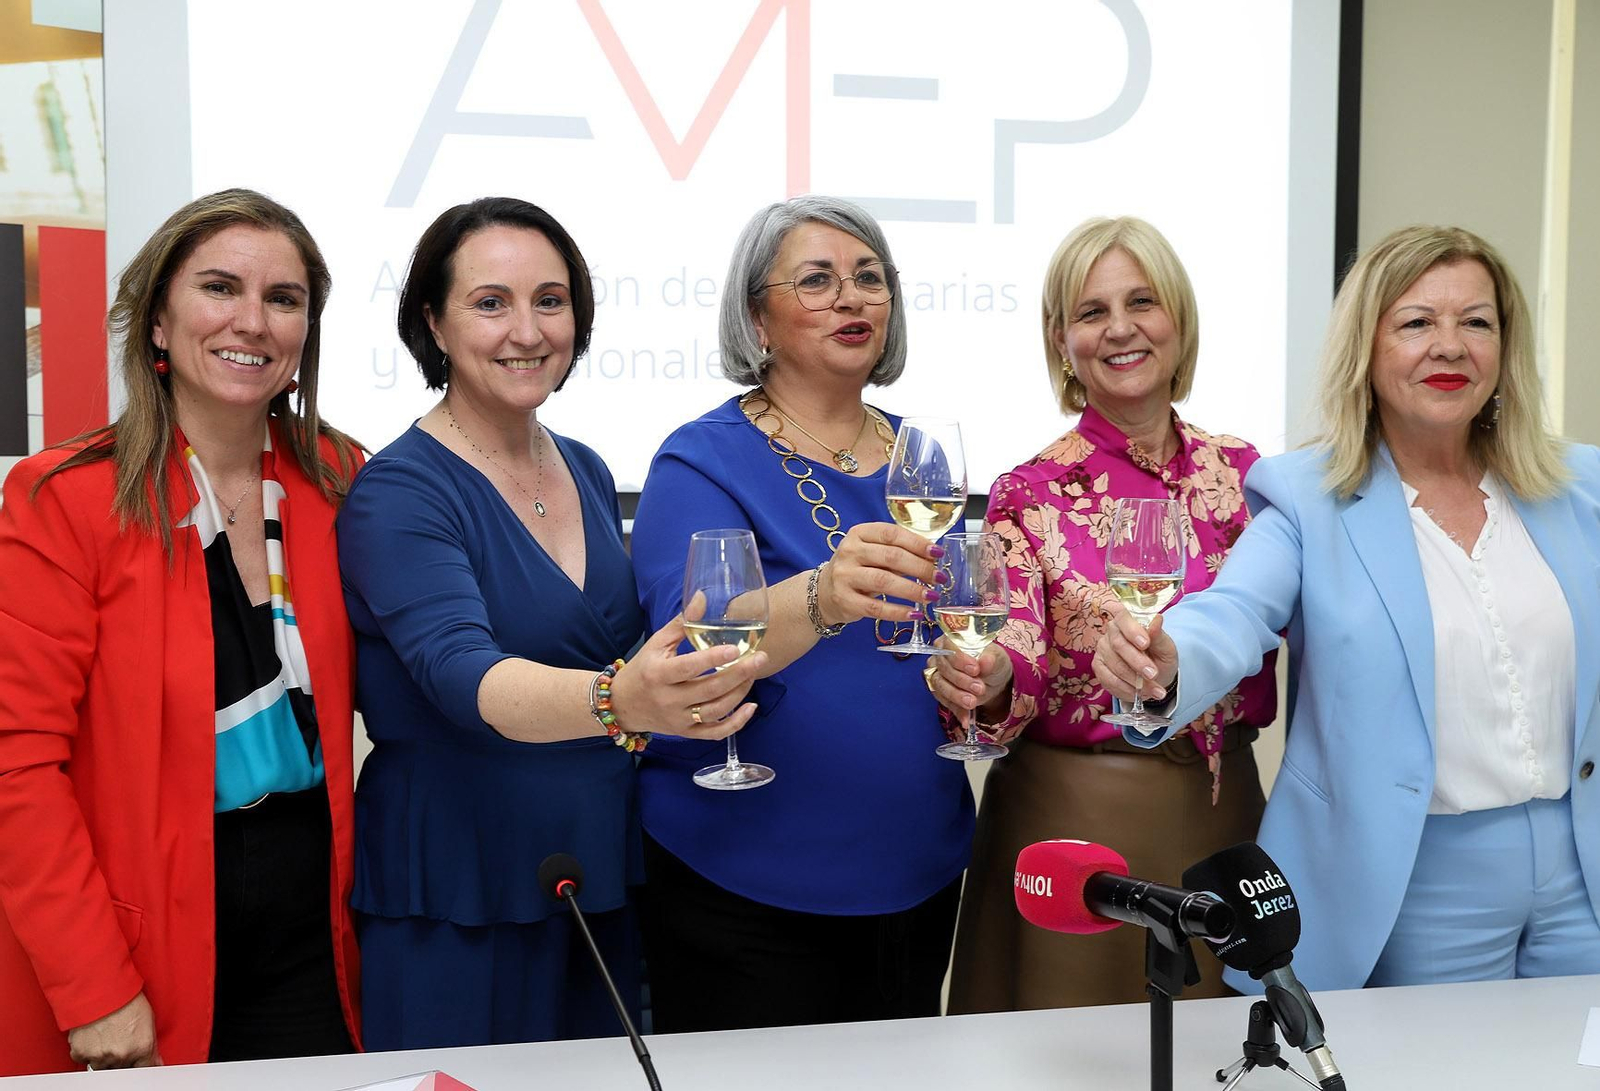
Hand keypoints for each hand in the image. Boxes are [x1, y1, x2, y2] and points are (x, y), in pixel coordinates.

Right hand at [67, 991, 161, 1069]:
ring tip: (106, 1034)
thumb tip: (155, 1061)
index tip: (139, 1061)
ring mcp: (100, 1056)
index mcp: (142, 1047)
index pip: (145, 1068)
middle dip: (122, 1058)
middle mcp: (121, 1055)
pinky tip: (93, 1035)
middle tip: (120, 1039)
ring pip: (103, 1066)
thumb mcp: (148, 1018)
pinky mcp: (81, 1054)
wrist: (98, 986)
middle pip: (122, 1068)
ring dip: (104, 1056)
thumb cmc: (124, 997)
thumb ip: (150, 1045)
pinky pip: (85, 1060)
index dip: (141, 1063)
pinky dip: (87, 1051)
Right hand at [610, 613, 766, 737]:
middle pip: (709, 690)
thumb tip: (702, 596)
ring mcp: (679, 720)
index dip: (713, 659)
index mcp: (658, 674)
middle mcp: (668, 700)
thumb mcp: (657, 643)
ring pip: (716, 711)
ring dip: (740, 693)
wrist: (623, 705)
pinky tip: (751, 707)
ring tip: (754, 673)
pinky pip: (715, 733)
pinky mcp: (686, 733)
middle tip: (759, 658)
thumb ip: (681, 622)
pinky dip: (736, 724)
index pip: (689, 667)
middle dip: (738, 674)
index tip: (735, 648)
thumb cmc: (643, 668)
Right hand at [816, 522, 942, 626]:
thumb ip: (897, 551)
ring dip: (912, 590)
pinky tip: (915, 614)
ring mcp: (844, 576)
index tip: (938, 553)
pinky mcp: (844, 600)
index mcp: (859, 533)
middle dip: (920, 567)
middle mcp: (849, 551)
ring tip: (932, 596)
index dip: (917, 543)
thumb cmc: (858, 568)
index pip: (892, 533)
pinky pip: (876, 608)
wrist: (824, 592)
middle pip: (891, 557)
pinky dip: (898, 612)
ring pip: (884, 581)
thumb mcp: (872, 552)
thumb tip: (932, 558)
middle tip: (939, 577)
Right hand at [928, 640, 1013, 718]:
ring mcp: (938, 673)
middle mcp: (941, 655)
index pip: (949, 645)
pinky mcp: (939, 691)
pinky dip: (955, 709)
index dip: (960, 658)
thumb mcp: (997, 658)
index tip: (975, 669)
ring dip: (956, 696)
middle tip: (979, 688)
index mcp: (953, 640)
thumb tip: (985, 661)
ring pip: (939, 684)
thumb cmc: (992, 662)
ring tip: (972, 703)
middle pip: (944, 667)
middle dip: (961, 680)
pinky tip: (966, 717)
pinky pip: (943, 701)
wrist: (992, 680)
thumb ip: (991, 658)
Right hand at [1092, 604, 1178, 702]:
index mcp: (1127, 621)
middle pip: (1119, 645)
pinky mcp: (1098, 668)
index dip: (1132, 630)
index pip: (1123, 618)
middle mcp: (1111, 633)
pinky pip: (1109, 681)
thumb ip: (1159, 636)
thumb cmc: (1159, 657)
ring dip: (1136, 681)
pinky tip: (1140, 694)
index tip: (1145, 644)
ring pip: (1115, 666)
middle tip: (1153, 674)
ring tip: (1155, 691)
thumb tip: (1157, 619)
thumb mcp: (1166, 647)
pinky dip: (1127, 690)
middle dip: (1137, 662)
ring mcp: (1102, 650)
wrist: (1154, 676)